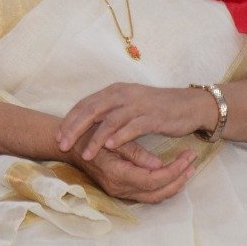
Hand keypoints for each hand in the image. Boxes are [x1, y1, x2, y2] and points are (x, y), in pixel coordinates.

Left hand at [56, 83, 218, 159]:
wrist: (189, 106)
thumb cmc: (155, 109)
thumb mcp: (128, 105)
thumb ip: (108, 111)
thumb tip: (84, 123)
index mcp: (115, 91)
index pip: (85, 104)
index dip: (70, 120)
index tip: (58, 136)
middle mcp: (123, 94)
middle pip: (92, 110)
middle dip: (75, 129)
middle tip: (63, 145)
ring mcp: (138, 105)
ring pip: (110, 121)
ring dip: (95, 139)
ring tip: (85, 154)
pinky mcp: (153, 116)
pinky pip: (133, 126)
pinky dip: (120, 137)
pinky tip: (110, 147)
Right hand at [68, 140, 196, 204]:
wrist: (69, 145)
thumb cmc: (88, 136)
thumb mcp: (111, 138)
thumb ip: (134, 152)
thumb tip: (158, 164)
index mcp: (117, 174)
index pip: (153, 180)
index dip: (173, 170)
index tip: (187, 157)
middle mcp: (119, 188)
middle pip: (157, 193)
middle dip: (178, 179)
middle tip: (192, 163)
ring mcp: (119, 192)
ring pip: (153, 197)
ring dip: (173, 185)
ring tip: (188, 169)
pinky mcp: (120, 190)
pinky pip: (147, 195)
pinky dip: (163, 187)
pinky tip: (173, 175)